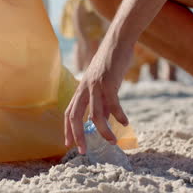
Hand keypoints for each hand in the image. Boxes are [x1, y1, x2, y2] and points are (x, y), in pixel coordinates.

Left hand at [64, 38, 133, 153]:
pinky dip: (118, 115)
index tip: (68, 144)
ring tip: (112, 141)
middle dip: (78, 136)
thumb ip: (101, 100)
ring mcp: (96, 85)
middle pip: (75, 117)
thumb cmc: (110, 63)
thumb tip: (104, 119)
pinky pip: (113, 104)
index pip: (69, 113)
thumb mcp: (101, 83)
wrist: (118, 41)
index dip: (67, 129)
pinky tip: (125, 123)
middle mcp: (84, 88)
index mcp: (81, 89)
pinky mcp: (109, 82)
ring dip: (103, 130)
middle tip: (83, 151)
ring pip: (95, 114)